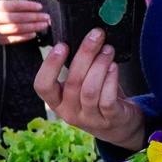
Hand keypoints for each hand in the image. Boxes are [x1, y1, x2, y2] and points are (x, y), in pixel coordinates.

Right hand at [0, 0, 49, 44]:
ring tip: (44, 25)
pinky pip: (13, 39)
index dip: (28, 6)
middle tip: (46, 17)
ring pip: (16, 29)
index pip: (14, 5)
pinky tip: (34, 34)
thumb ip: (15, 4)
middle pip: (17, 18)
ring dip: (32, 27)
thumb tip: (35, 6)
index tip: (40, 7)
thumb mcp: (2, 4)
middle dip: (34, 18)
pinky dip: (25, 37)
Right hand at [32, 28, 144, 149]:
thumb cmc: (98, 98)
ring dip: (100, 65)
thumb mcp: (81, 86)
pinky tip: (114, 66)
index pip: (42, 86)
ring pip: (90, 90)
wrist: (119, 126)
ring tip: (108, 49)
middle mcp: (69, 112)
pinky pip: (107, 99)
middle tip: (96, 35)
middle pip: (72, 82)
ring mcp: (89, 118)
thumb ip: (77, 68)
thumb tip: (80, 36)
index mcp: (57, 101)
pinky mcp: (109, 119)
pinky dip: (111, 79)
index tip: (62, 45)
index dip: (50, 65)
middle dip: (84, 54)